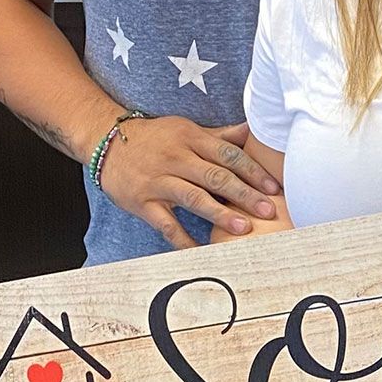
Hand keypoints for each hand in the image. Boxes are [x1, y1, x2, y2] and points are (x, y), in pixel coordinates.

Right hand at [97, 115, 281, 247]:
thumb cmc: (155, 138)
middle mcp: (176, 158)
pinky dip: (184, 240)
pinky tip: (203, 251)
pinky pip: (166, 224)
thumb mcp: (186, 130)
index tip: (274, 187)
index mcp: (190, 138)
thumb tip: (253, 131)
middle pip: (215, 176)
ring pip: (194, 198)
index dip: (252, 171)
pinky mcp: (143, 202)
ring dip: (220, 214)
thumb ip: (220, 136)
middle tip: (268, 211)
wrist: (107, 142)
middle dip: (244, 194)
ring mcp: (158, 181)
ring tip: (243, 228)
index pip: (228, 155)